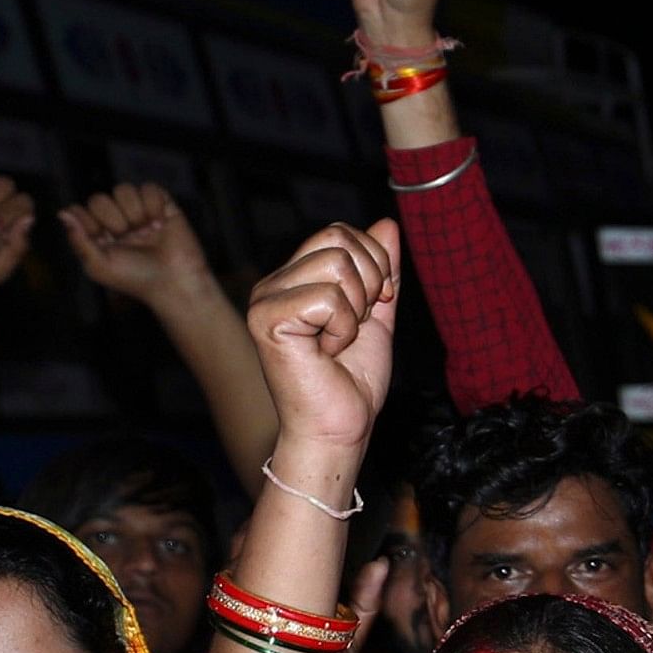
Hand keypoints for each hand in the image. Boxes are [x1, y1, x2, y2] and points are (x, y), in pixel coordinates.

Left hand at [58, 183, 211, 308]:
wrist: (175, 283)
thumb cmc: (136, 279)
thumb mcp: (98, 265)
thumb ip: (78, 238)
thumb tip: (62, 212)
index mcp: (100, 235)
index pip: (81, 210)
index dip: (88, 221)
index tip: (101, 239)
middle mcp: (118, 221)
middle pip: (100, 198)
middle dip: (111, 218)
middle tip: (126, 235)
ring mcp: (140, 212)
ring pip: (124, 189)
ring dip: (133, 211)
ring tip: (146, 230)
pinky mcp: (163, 206)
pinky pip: (149, 188)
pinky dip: (153, 204)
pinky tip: (160, 223)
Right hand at [247, 222, 401, 454]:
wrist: (340, 428)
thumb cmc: (352, 382)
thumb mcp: (377, 316)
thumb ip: (381, 271)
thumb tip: (386, 224)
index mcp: (295, 278)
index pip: (340, 233)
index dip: (373, 265)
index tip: (372, 308)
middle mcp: (274, 283)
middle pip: (338, 238)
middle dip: (369, 281)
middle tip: (356, 325)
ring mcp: (265, 299)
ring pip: (336, 264)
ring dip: (355, 310)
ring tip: (339, 340)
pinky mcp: (266, 319)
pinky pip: (327, 297)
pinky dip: (342, 328)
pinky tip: (327, 351)